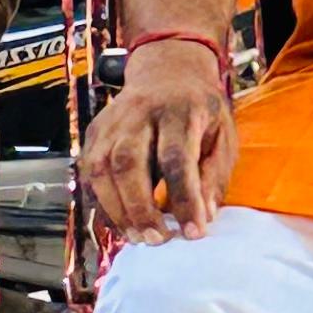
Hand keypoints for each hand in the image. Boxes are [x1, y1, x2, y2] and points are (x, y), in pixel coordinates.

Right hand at [78, 37, 238, 243]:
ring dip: (118, 210)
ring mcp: (110, 122)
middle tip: (158, 239)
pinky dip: (104, 202)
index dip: (184, 198)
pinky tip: (123, 222)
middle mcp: (139, 113)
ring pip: (101, 168)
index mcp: (179, 110)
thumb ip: (213, 175)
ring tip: (140, 237)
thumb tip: (203, 216)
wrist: (168, 73)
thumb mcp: (222, 136)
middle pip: (128, 162)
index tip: (194, 233)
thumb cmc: (201, 111)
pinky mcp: (94, 133)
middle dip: (141, 208)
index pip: (176, 158)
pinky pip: (90, 173)